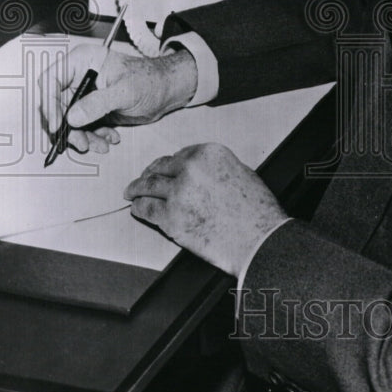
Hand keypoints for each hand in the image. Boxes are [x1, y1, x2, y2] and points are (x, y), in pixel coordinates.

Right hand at [39, 44, 197, 153]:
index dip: (49, 103)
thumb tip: (72, 117)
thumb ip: (98, 103)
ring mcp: (86, 94)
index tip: (58, 125)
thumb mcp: (125, 91)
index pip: (51, 80)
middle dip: (68, 127)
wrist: (167, 91)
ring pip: (69, 120)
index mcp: (83, 61)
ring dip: (82, 136)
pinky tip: (109, 139)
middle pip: (57, 104)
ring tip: (99, 145)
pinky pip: (83, 127)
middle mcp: (79, 77)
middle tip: (81, 142)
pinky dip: (93, 136)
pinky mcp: (93, 110)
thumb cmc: (150, 80)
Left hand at [124, 143, 287, 275]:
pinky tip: (137, 209)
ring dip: (136, 189)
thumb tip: (203, 176)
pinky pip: (147, 208)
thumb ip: (216, 169)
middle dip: (149, 174)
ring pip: (148, 185)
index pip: (179, 155)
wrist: (259, 238)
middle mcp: (191, 167)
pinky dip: (139, 208)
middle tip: (142, 180)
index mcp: (209, 153)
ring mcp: (178, 192)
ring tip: (131, 193)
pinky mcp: (171, 216)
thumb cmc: (257, 210)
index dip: (168, 165)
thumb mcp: (241, 173)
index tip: (162, 169)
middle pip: (161, 168)